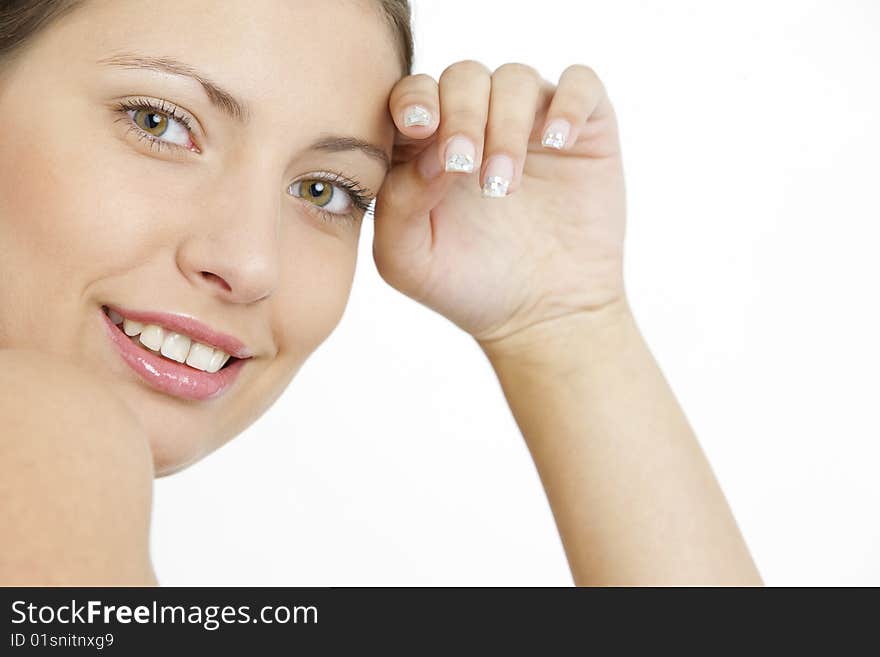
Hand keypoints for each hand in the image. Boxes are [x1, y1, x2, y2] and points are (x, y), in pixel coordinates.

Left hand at [372, 61, 626, 349]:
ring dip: (506, 123)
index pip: (412, 95)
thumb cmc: (467, 286)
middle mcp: (478, 124)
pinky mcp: (584, 131)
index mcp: (426, 145)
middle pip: (462, 77)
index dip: (413, 100)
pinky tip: (558, 143)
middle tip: (465, 165)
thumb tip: (429, 151)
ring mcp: (530, 124)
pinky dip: (569, 102)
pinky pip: (581, 85)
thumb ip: (397, 202)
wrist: (542, 316)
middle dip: (460, 115)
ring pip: (515, 78)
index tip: (419, 127)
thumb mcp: (408, 259)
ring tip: (504, 184)